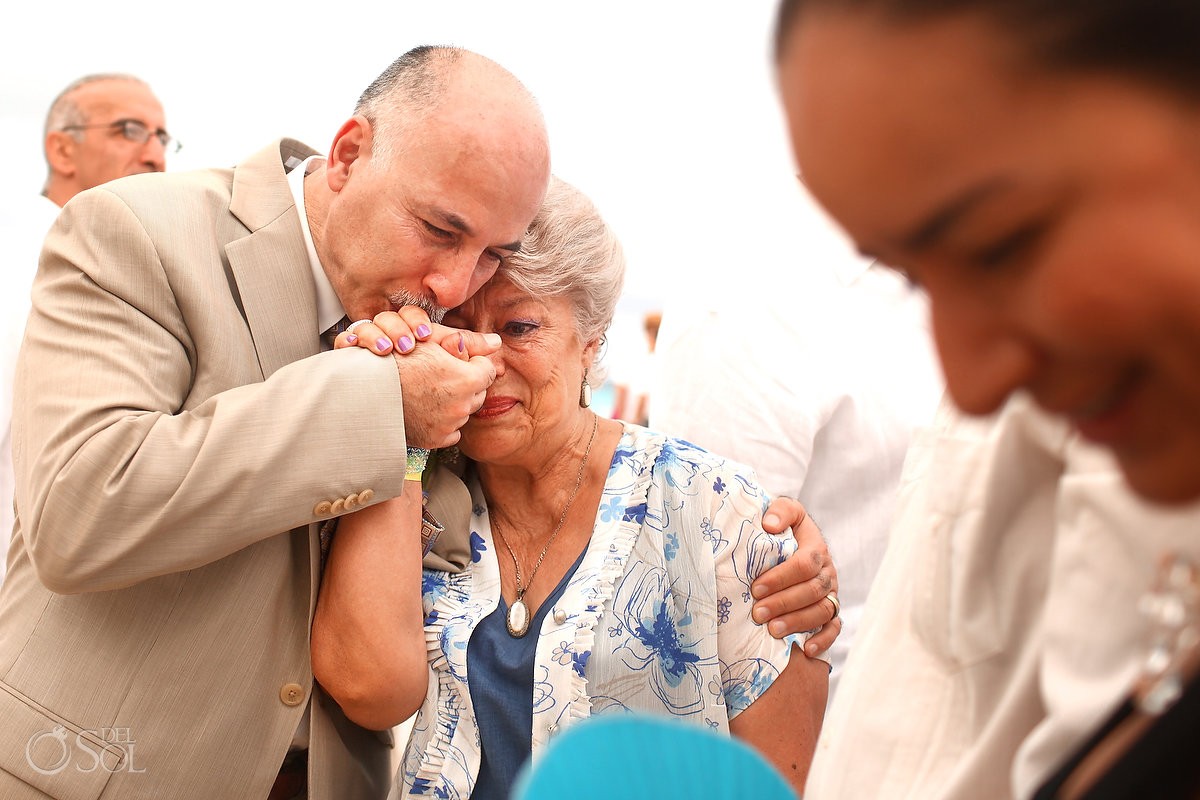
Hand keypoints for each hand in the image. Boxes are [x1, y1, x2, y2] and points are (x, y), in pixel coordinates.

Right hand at [334, 310, 497, 448]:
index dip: (472, 362)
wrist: (364, 391)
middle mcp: (462, 405)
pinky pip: (451, 430)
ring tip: (429, 390)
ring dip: (453, 402)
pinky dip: (442, 421)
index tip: (456, 359)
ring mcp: (449, 425)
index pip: (487, 369)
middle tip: (441, 374)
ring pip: (464, 411)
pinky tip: (426, 408)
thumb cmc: (394, 360)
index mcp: (467, 379)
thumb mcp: (431, 342)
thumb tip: (496, 342)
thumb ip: (466, 341)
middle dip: (466, 383)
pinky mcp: (436, 440)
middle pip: (478, 392)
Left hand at [751, 497, 840, 656]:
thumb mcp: (784, 512)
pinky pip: (834, 628)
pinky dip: (822, 640)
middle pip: (812, 590)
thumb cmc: (782, 529)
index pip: (804, 564)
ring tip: (773, 630)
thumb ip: (780, 512)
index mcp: (816, 548)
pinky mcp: (832, 612)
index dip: (781, 577)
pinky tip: (806, 649)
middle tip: (758, 613)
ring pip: (822, 611)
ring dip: (798, 622)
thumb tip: (769, 525)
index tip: (756, 587)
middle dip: (784, 603)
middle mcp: (827, 572)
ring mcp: (831, 593)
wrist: (793, 542)